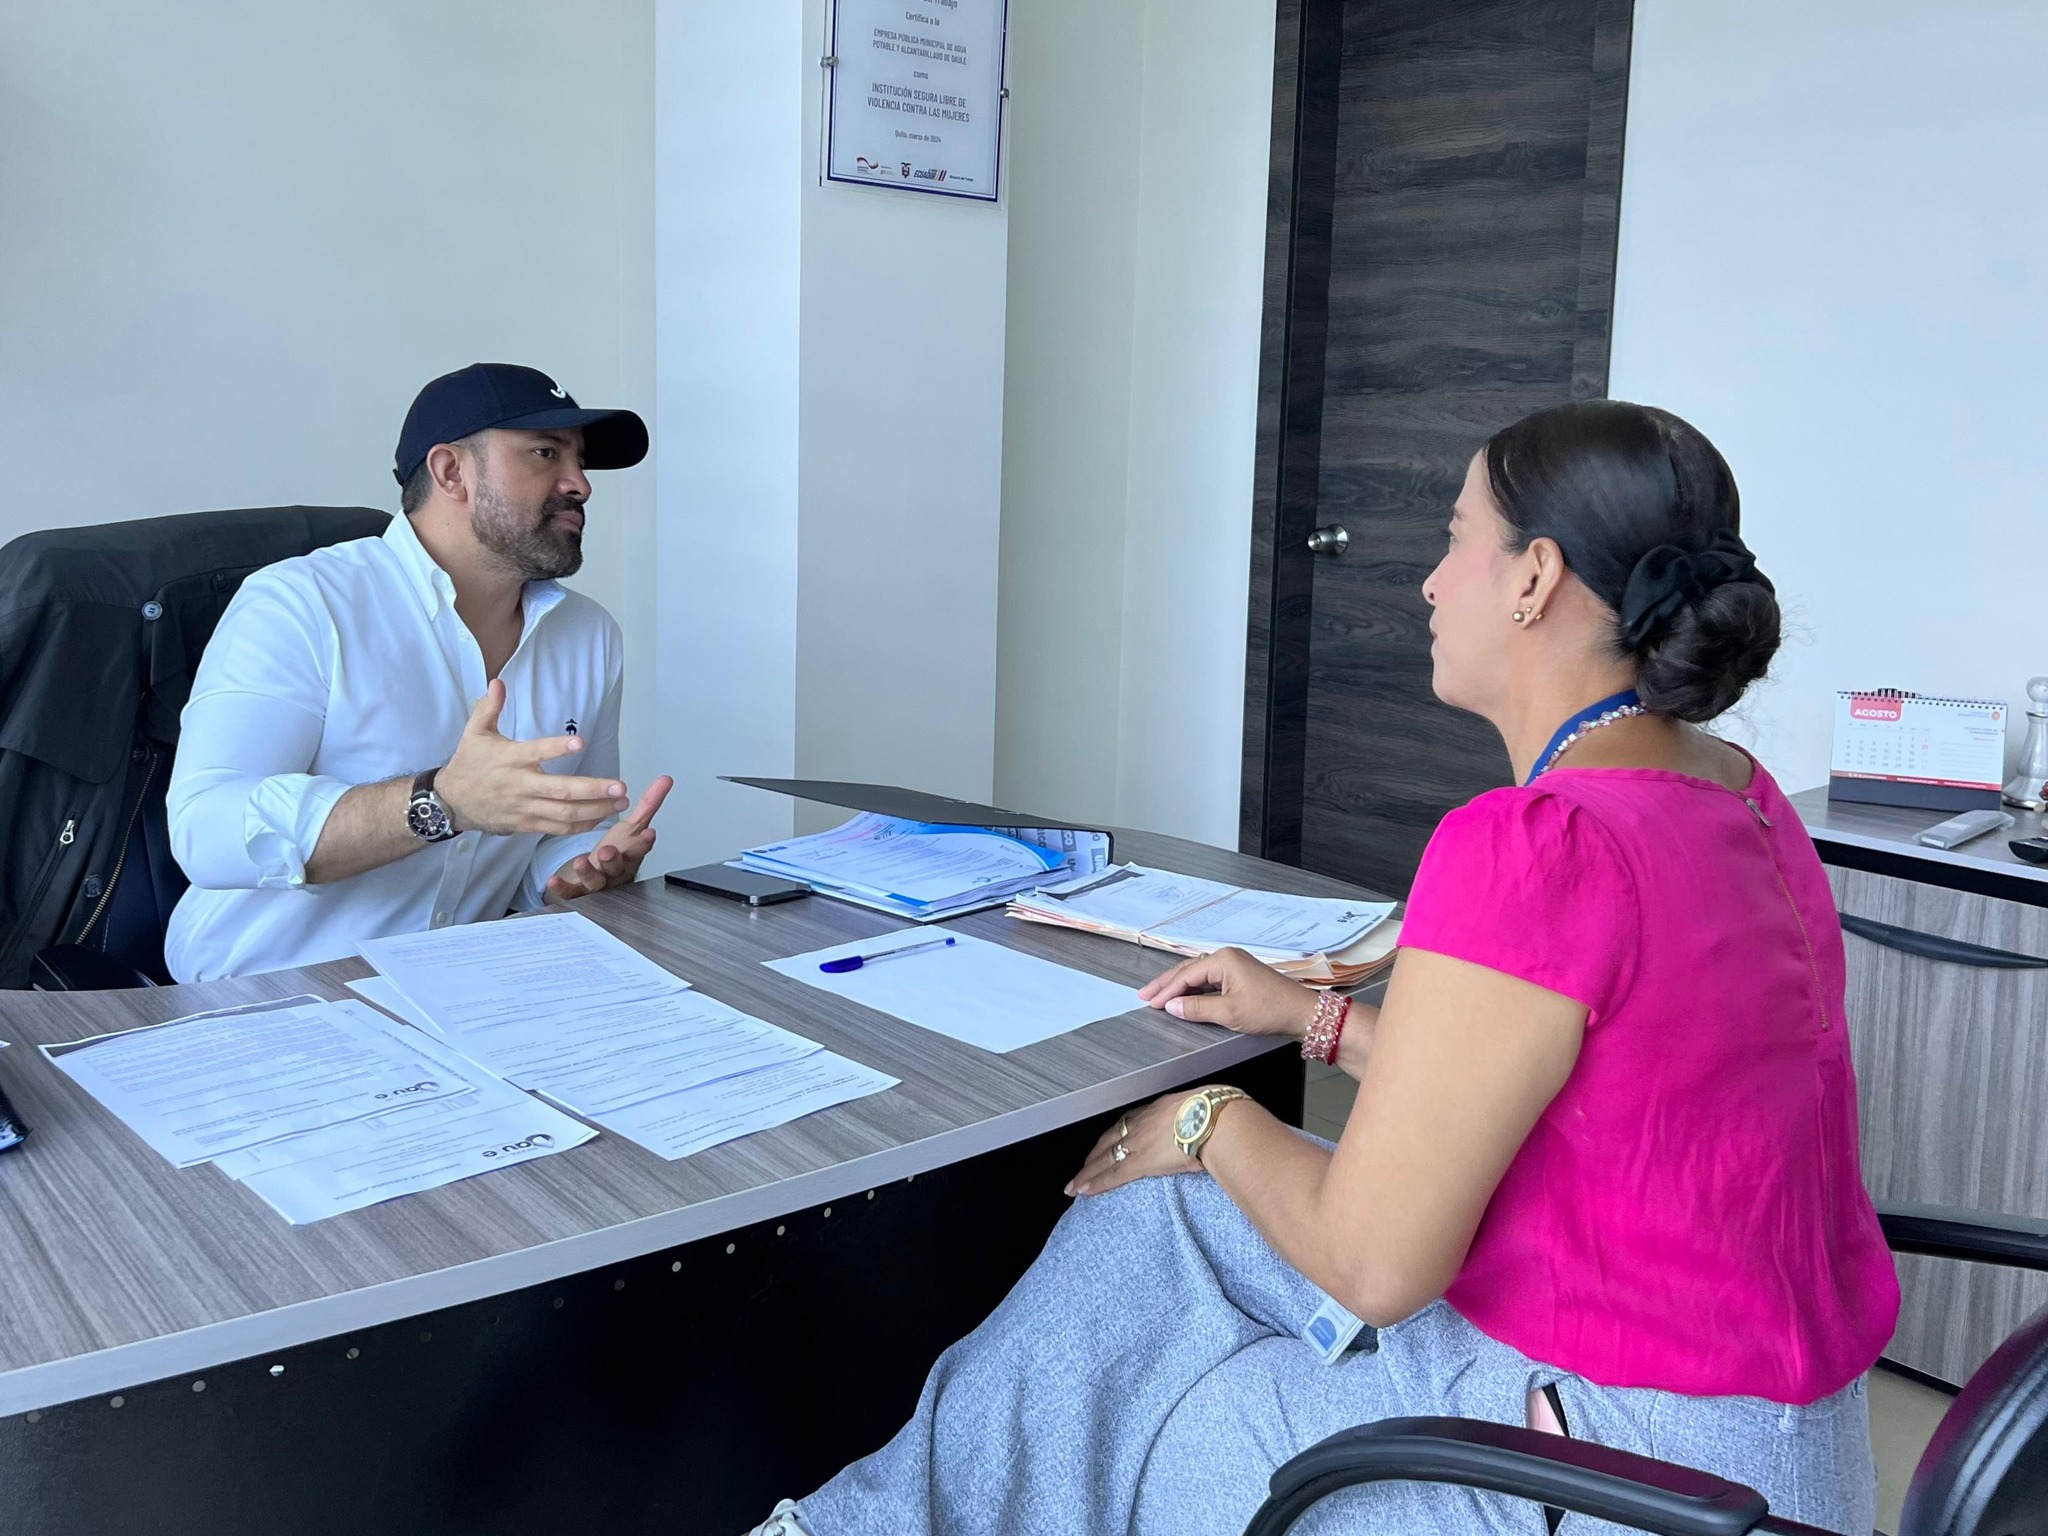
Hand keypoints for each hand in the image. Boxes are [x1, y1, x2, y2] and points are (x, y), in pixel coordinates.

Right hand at [436, 680, 631, 835]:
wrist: (452, 801)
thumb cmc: (469, 763)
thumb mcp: (474, 732)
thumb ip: (489, 708)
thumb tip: (498, 682)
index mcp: (510, 758)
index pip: (536, 752)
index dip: (557, 749)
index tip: (581, 743)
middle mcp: (520, 785)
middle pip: (560, 790)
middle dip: (592, 790)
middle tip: (620, 786)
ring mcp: (525, 807)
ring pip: (564, 813)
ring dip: (595, 809)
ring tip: (621, 803)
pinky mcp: (527, 824)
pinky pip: (558, 827)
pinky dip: (582, 825)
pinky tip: (602, 817)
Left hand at [546, 776, 673, 899]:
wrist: (603, 877)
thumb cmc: (619, 851)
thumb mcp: (634, 827)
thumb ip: (649, 804)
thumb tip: (666, 779)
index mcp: (630, 854)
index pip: (640, 848)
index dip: (644, 843)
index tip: (649, 833)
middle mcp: (616, 870)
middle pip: (617, 868)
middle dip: (613, 860)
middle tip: (608, 851)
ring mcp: (598, 881)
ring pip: (596, 881)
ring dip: (589, 872)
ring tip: (581, 862)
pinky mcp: (580, 890)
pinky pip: (572, 892)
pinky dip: (564, 888)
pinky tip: (554, 880)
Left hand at [1065, 1091, 1205, 1197]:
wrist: (1214, 1117)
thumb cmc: (1216, 1113)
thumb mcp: (1203, 1113)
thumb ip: (1197, 1124)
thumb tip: (1205, 1134)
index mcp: (1159, 1110)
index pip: (1129, 1124)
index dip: (1116, 1136)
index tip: (1108, 1144)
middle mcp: (1143, 1123)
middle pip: (1109, 1140)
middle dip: (1094, 1155)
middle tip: (1084, 1167)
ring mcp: (1138, 1141)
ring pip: (1104, 1158)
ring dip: (1088, 1171)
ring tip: (1076, 1184)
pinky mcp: (1140, 1161)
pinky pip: (1112, 1174)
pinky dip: (1094, 1182)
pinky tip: (1082, 1190)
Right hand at [1138, 947, 1319, 1038]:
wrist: (1302, 1013)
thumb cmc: (1269, 1010)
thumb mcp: (1229, 1012)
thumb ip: (1196, 1008)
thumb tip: (1170, 1006)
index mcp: (1223, 959)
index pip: (1186, 975)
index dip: (1166, 990)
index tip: (1149, 1002)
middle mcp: (1227, 957)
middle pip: (1189, 970)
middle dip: (1166, 984)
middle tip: (1145, 995)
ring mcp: (1235, 966)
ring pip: (1198, 975)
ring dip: (1179, 987)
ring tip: (1158, 996)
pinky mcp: (1241, 977)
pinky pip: (1210, 980)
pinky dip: (1194, 990)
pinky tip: (1185, 998)